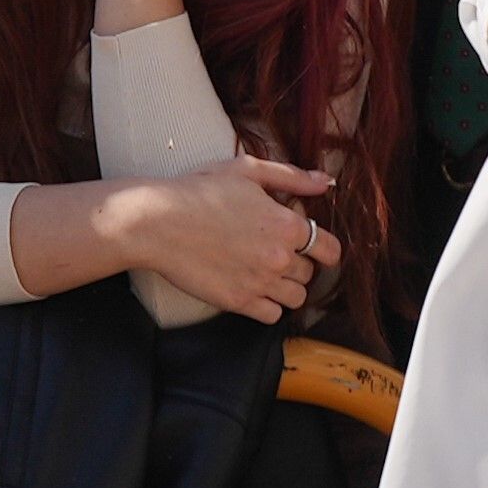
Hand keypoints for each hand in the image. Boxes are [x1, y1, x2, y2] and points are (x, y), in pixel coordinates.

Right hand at [106, 153, 347, 326]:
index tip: (315, 249)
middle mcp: (280, 258)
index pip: (329, 249)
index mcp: (287, 225)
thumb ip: (291, 177)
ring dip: (286, 288)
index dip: (325, 250)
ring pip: (295, 299)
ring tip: (265, 274)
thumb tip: (325, 182)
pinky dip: (268, 306)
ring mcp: (260, 283)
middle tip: (274, 254)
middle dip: (298, 265)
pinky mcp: (238, 302)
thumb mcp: (247, 171)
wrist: (158, 222)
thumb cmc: (199, 191)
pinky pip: (272, 316)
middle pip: (309, 274)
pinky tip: (252, 289)